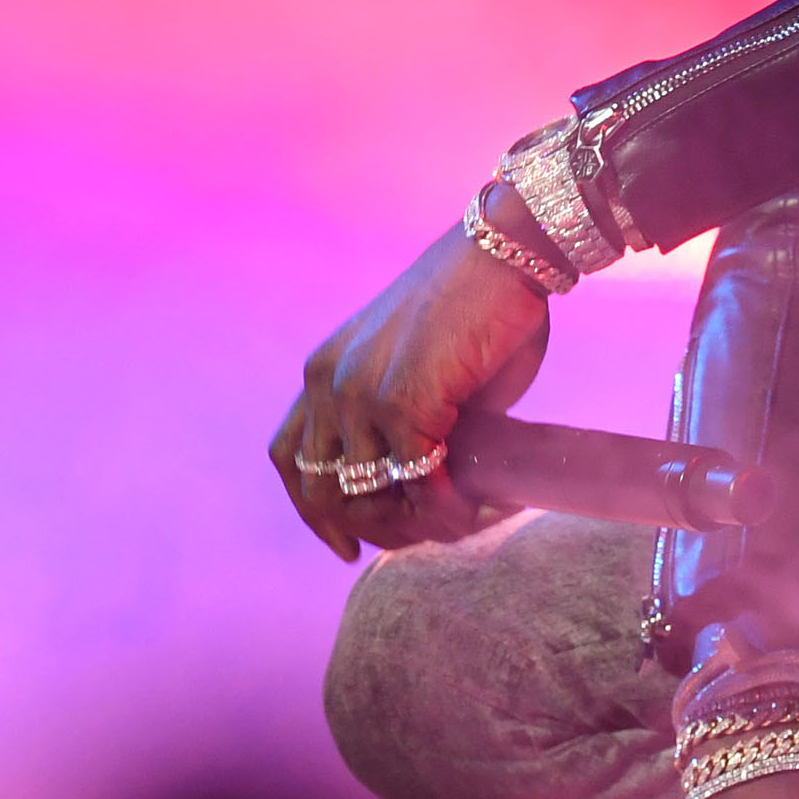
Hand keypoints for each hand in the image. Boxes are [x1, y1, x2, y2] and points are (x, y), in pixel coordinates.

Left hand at [269, 219, 552, 559]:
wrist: (508, 251)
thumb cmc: (480, 306)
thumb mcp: (421, 370)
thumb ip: (409, 423)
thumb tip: (426, 488)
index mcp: (325, 370)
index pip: (291, 458)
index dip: (312, 512)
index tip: (346, 547)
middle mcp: (328, 382)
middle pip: (319, 490)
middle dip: (368, 528)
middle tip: (420, 537)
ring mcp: (360, 392)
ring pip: (363, 496)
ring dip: (409, 527)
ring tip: (453, 528)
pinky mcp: (403, 400)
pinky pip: (417, 482)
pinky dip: (443, 510)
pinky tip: (471, 513)